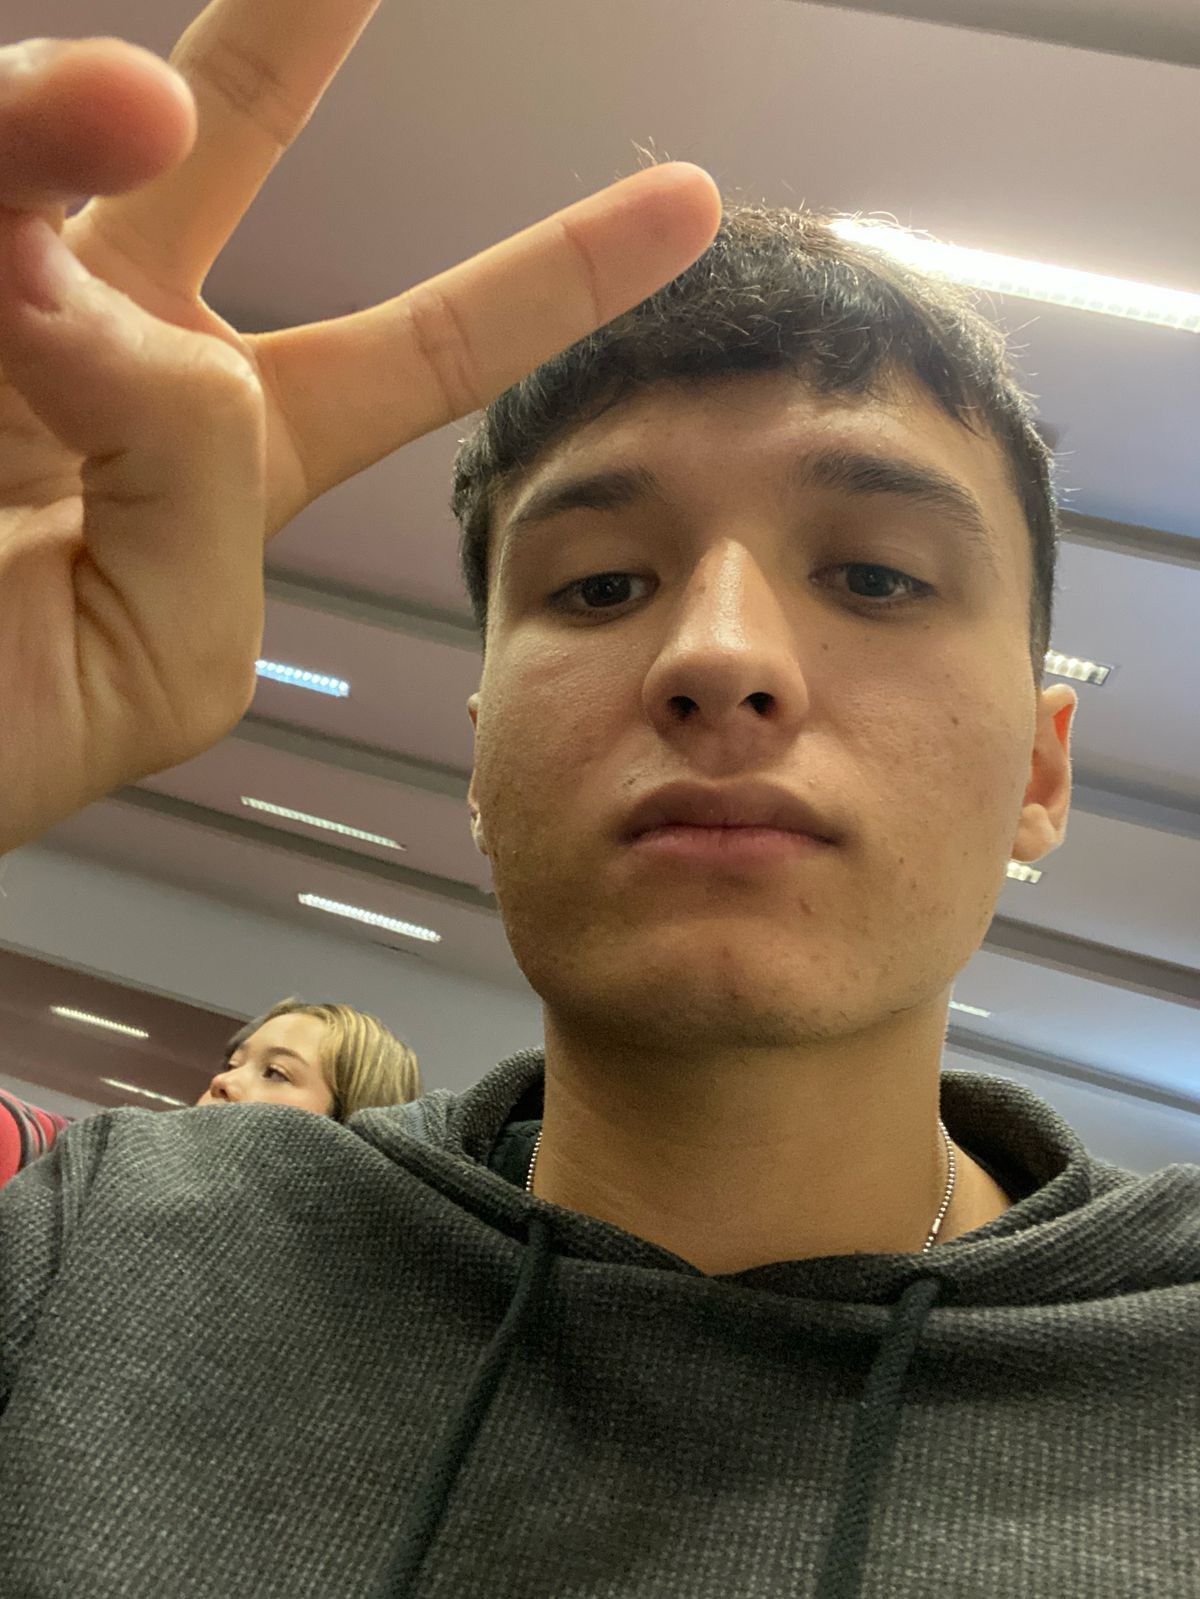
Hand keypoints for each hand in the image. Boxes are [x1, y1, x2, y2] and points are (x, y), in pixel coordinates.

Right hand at [0, 2, 718, 853]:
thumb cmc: (3, 725)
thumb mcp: (179, 648)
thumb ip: (210, 479)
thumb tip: (114, 302)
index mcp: (234, 450)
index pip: (426, 345)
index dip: (556, 274)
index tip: (688, 201)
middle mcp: (115, 342)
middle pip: (233, 139)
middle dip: (294, 27)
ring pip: (50, 144)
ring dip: (59, 120)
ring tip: (106, 118)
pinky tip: (1, 278)